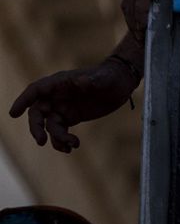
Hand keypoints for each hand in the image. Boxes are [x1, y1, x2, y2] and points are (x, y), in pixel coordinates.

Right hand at [9, 59, 138, 152]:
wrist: (122, 83)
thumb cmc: (111, 76)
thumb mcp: (103, 78)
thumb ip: (91, 80)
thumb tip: (80, 81)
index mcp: (60, 82)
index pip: (36, 90)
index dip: (23, 101)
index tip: (14, 113)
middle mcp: (58, 95)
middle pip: (37, 113)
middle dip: (36, 127)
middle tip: (41, 141)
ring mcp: (63, 107)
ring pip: (49, 126)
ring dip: (55, 138)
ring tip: (72, 144)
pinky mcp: (71, 117)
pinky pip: (59, 131)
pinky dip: (62, 141)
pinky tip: (72, 147)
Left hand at [121, 0, 179, 36]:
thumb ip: (164, 0)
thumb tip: (158, 23)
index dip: (132, 18)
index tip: (138, 33)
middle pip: (128, 1)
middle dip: (132, 22)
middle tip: (139, 38)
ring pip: (132, 0)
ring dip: (135, 19)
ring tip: (141, 34)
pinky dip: (141, 11)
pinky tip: (144, 22)